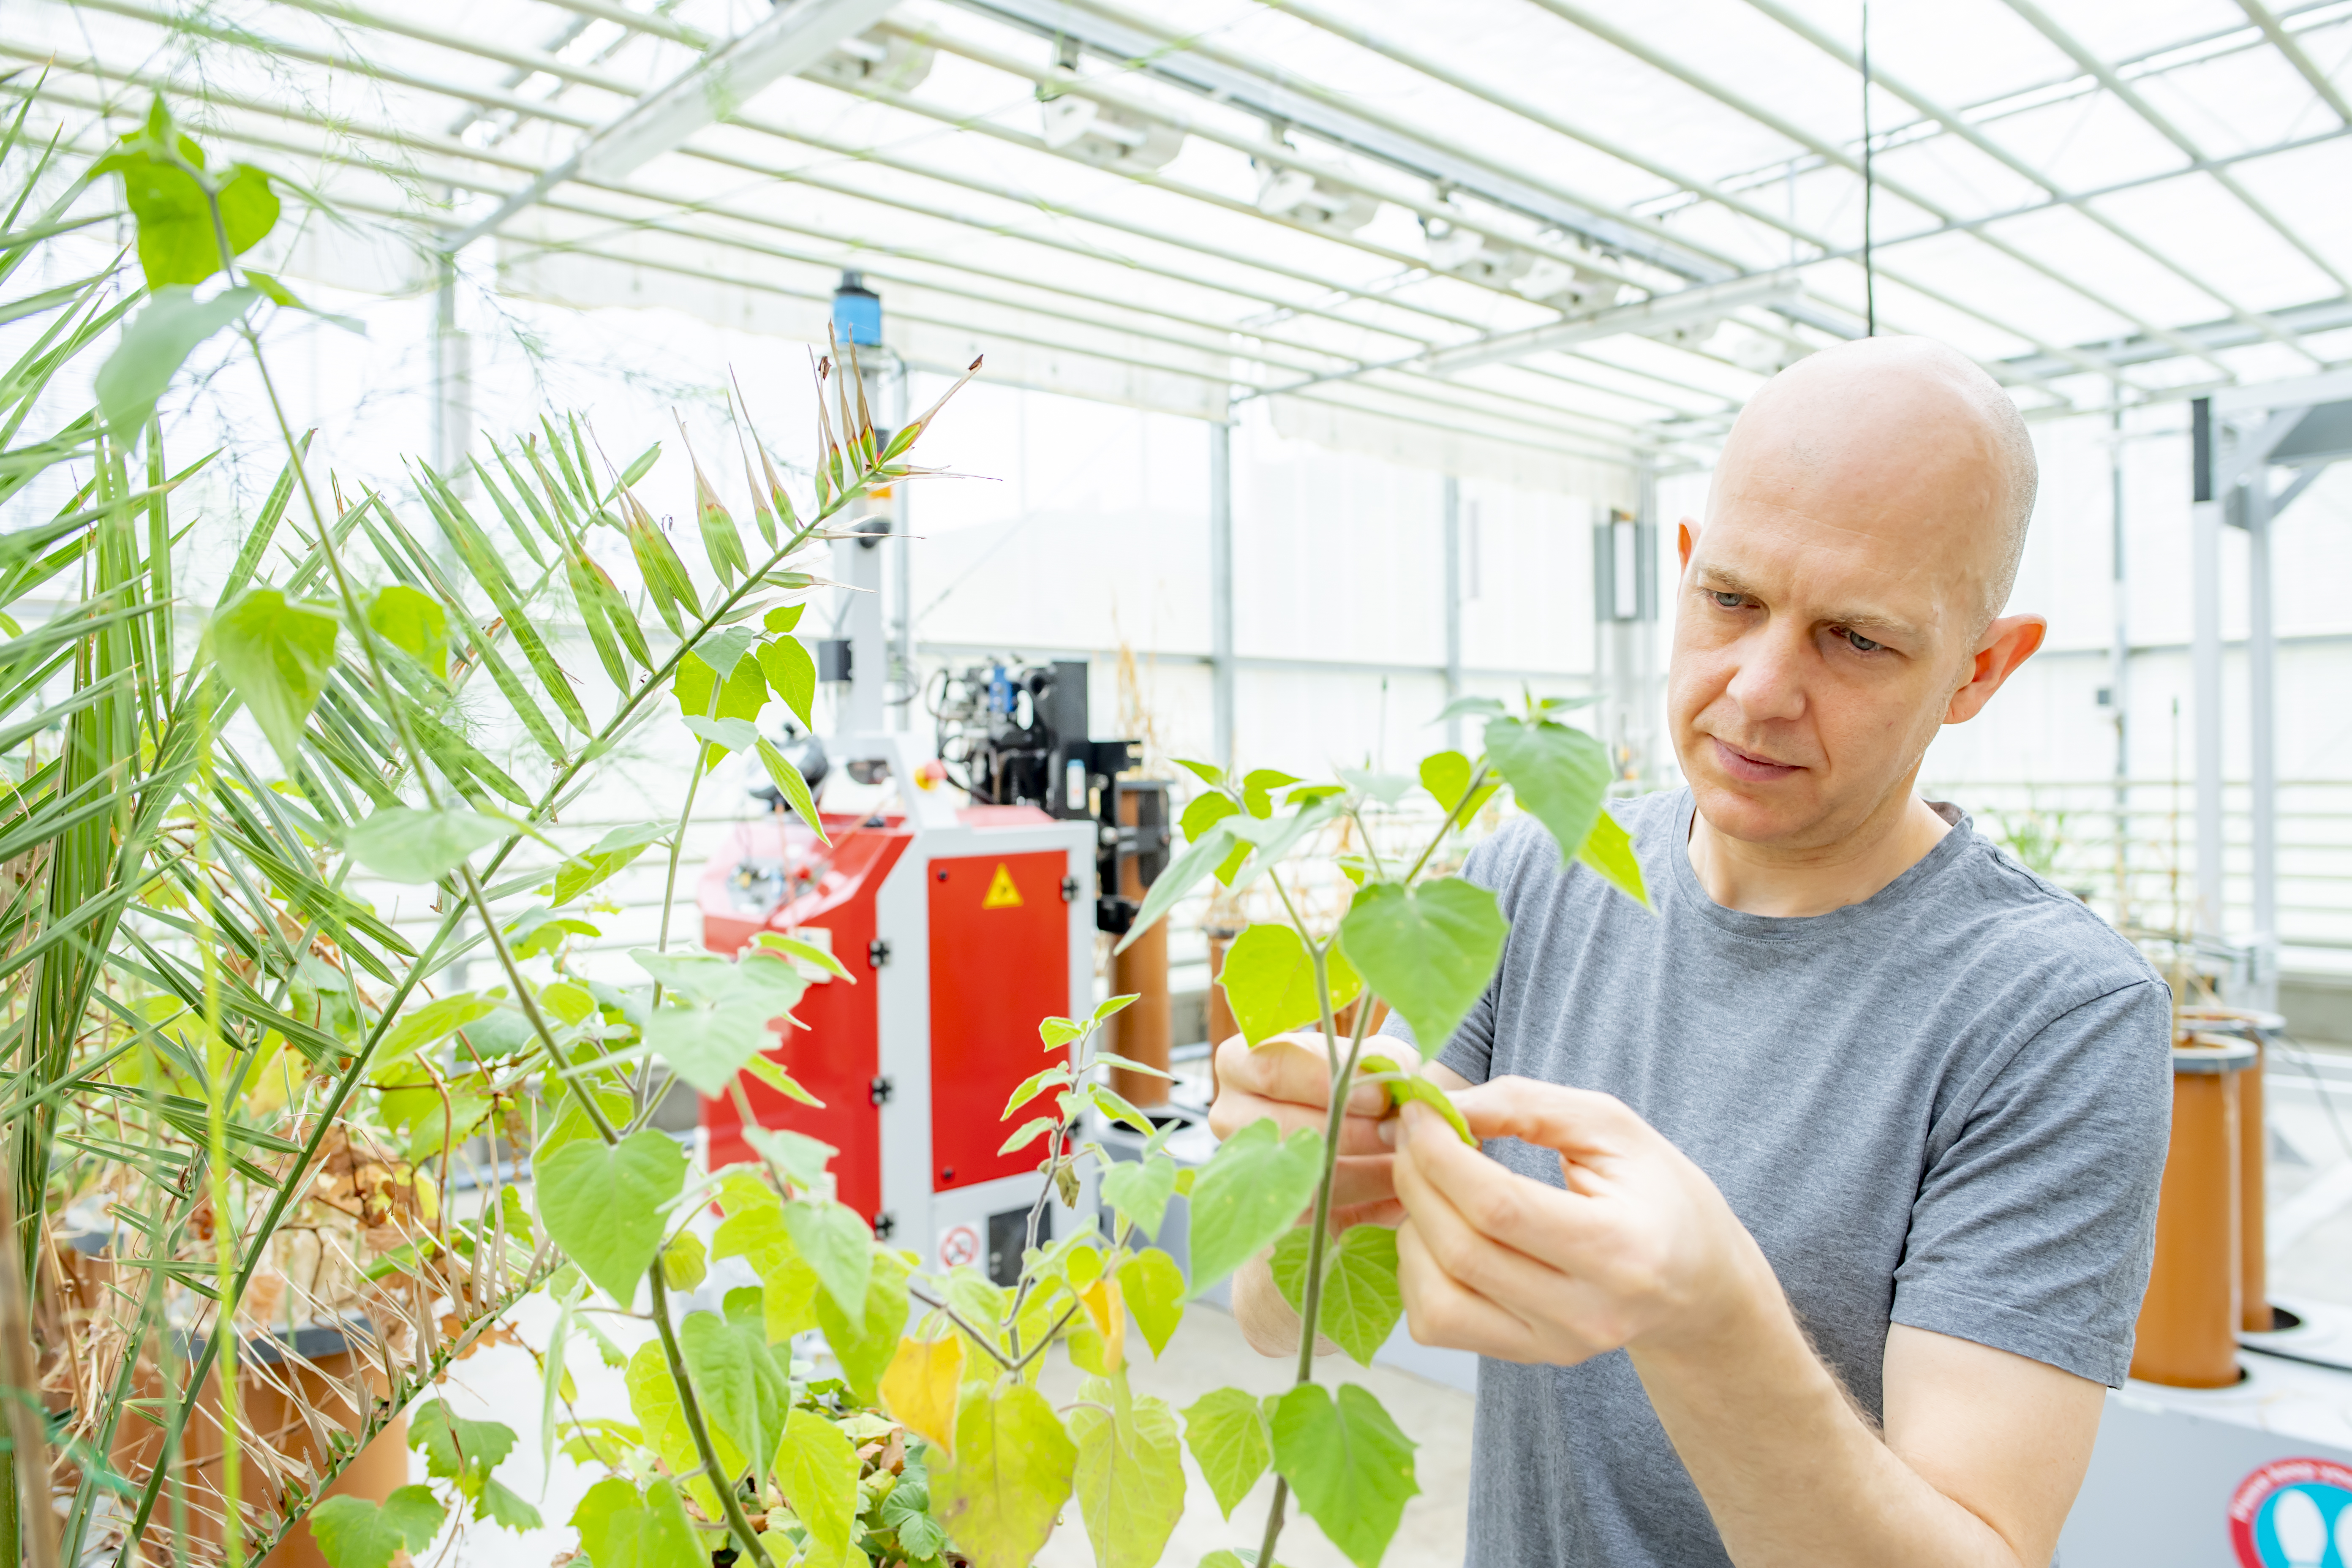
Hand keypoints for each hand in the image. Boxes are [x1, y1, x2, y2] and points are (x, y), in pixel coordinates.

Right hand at [1209, 1033, 1403, 1228]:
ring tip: (1407, 1164)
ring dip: (1364, 1176)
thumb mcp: (1368, 1051)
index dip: (1325, 1083)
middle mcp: (1230, 1116)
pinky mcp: (1277, 1211)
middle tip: (1397, 1134)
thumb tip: (1396, 1078)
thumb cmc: (1356, 1071)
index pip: (1272, 1070)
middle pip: (1284, 1129)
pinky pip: (1320, 1218)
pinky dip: (1366, 1209)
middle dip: (1349, 1134)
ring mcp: (1247, 1169)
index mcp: (1239, 1063)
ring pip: (1301, 1180)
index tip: (1378, 1097)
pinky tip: (1400, 1197)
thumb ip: (1382, 1060)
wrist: (1356, 1109)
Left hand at [1392, 1077, 1771, 1362]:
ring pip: (1438, 1300)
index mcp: (1621, 1248)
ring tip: (1431, 1185)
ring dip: (1412, 1229)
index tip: (1420, 1112)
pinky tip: (1439, 1232)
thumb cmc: (1657, 1192)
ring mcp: (1556, 1345)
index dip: (1441, 1153)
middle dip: (1417, 1180)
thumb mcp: (1612, 1127)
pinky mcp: (1528, 1359)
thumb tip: (1439, 1107)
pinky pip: (1439, 1326)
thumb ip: (1526, 1105)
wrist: (1698, 1281)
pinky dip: (1418, 1273)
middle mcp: (1588, 1313)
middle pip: (1463, 1249)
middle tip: (1415, 1136)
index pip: (1499, 1206)